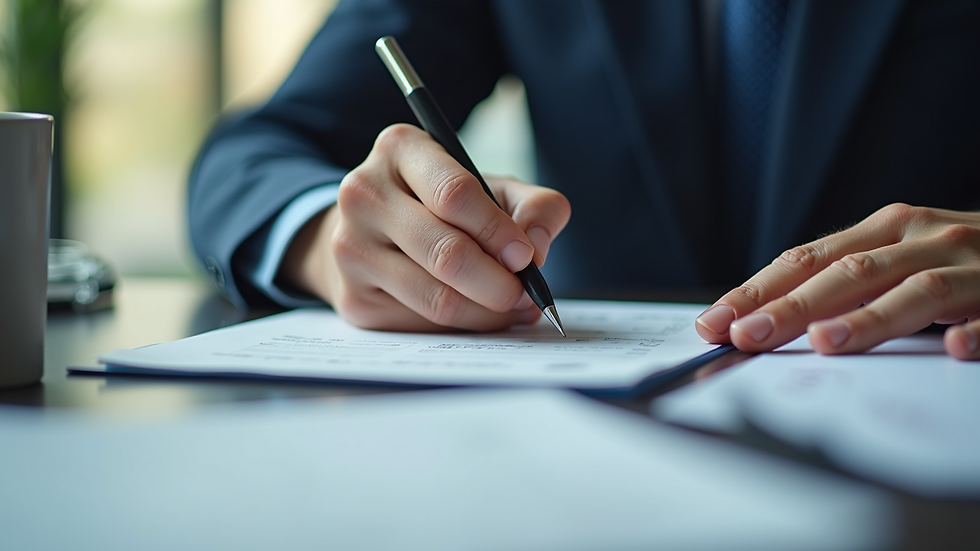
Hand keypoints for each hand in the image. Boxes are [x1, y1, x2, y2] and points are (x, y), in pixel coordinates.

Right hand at [281, 124, 570, 331]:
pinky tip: (480, 315)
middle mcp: (364, 194)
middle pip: (446, 252)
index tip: (526, 256)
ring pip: (436, 297)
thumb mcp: (491, 188)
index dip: (498, 231)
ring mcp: (351, 248)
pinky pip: (422, 324)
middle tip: (526, 293)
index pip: (454, 194)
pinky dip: (463, 326)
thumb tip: (538, 248)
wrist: (371, 232)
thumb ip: (534, 207)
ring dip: (487, 312)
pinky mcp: (353, 297)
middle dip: (499, 282)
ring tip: (513, 306)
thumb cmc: (441, 206)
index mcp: (399, 149)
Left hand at [695, 204, 979, 359]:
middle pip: (849, 273)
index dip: (757, 290)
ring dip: (870, 318)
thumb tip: (760, 317)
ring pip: (916, 290)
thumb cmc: (956, 257)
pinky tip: (955, 349)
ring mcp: (973, 264)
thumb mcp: (894, 255)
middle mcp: (922, 238)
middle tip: (748, 336)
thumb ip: (841, 280)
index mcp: (885, 229)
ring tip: (826, 341)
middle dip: (793, 306)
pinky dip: (977, 329)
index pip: (806, 259)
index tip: (714, 322)